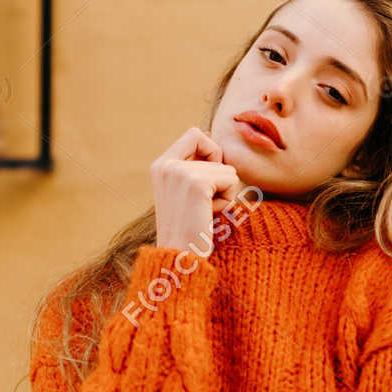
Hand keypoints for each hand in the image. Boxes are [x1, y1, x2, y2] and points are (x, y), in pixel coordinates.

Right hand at [152, 127, 244, 252]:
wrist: (179, 258)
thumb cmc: (187, 228)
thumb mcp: (184, 190)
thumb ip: (193, 164)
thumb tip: (208, 134)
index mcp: (160, 165)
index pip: (194, 134)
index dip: (210, 149)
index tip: (208, 176)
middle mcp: (167, 164)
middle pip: (215, 150)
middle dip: (218, 178)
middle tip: (201, 204)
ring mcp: (180, 172)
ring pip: (227, 168)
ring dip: (223, 192)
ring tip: (204, 212)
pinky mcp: (197, 183)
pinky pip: (232, 179)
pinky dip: (228, 199)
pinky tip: (210, 214)